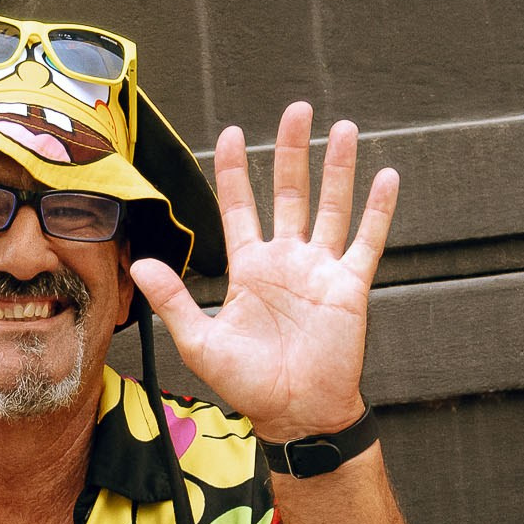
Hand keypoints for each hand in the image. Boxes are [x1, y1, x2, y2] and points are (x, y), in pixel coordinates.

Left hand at [130, 102, 395, 442]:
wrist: (296, 414)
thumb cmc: (249, 387)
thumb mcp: (200, 343)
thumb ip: (173, 300)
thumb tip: (138, 264)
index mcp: (248, 269)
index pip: (239, 206)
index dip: (233, 170)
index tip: (231, 133)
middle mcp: (285, 261)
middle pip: (288, 192)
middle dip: (292, 150)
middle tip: (297, 109)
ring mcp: (319, 270)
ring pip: (331, 206)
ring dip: (337, 168)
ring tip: (343, 128)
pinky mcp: (349, 287)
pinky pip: (366, 241)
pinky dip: (378, 210)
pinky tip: (386, 176)